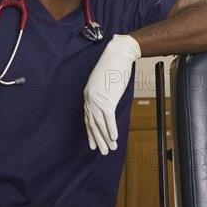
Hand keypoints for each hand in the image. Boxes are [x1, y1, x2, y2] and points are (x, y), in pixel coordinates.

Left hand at [84, 34, 140, 154]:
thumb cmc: (114, 65)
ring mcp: (97, 99)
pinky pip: (108, 118)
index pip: (88, 117)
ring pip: (100, 124)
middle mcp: (90, 98)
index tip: (94, 143)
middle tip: (102, 151)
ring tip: (110, 149)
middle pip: (93, 124)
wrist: (118, 54)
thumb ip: (103, 92)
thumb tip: (108, 99)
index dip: (91, 132)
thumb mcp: (105, 80)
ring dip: (106, 138)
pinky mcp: (107, 99)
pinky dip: (111, 130)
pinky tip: (114, 138)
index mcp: (88, 94)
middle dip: (98, 139)